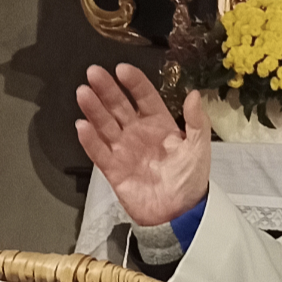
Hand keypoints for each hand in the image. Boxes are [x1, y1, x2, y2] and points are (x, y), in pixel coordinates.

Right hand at [76, 64, 210, 226]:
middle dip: (107, 89)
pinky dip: (90, 140)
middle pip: (119, 106)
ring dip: (94, 109)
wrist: (179, 212)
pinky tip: (82, 125)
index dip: (134, 83)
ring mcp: (123, 149)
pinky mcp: (112, 169)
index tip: (122, 69)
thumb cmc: (190, 177)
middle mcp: (138, 132)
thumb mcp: (198, 147)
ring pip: (105, 124)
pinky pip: (98, 151)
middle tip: (93, 72)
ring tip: (83, 93)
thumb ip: (196, 121)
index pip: (145, 98)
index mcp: (160, 124)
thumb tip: (194, 93)